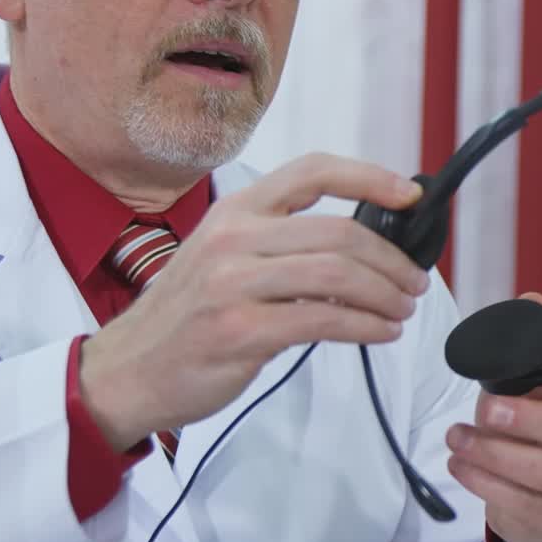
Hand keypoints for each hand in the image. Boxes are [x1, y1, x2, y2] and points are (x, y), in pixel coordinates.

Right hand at [78, 153, 429, 450]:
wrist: (127, 371)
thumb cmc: (186, 316)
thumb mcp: (222, 257)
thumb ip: (280, 243)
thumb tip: (361, 246)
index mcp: (234, 210)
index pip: (312, 171)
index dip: (370, 176)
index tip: (410, 197)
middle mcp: (233, 238)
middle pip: (338, 232)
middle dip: (391, 259)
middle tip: (414, 281)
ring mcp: (232, 284)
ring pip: (337, 275)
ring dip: (384, 294)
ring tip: (402, 309)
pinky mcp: (239, 331)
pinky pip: (323, 321)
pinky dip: (365, 327)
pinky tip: (380, 333)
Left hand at [443, 293, 541, 541]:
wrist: (536, 500)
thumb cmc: (536, 427)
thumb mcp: (533, 384)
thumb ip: (531, 345)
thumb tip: (532, 302)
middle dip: (530, 419)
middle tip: (487, 409)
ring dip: (492, 452)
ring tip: (455, 436)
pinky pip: (521, 502)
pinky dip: (482, 481)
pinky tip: (458, 463)